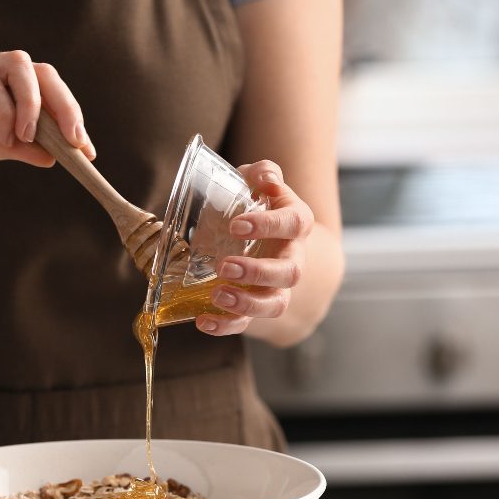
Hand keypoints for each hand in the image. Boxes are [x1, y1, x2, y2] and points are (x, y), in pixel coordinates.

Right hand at [0, 50, 93, 188]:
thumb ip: (23, 149)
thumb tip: (58, 157)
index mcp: (0, 85)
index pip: (46, 86)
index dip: (71, 115)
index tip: (86, 150)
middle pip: (39, 69)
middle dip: (64, 105)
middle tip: (74, 141)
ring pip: (17, 66)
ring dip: (34, 103)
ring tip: (31, 137)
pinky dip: (5, 112)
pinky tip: (6, 138)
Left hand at [196, 160, 312, 335]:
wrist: (263, 239)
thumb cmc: (256, 204)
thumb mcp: (255, 182)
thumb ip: (261, 173)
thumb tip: (266, 176)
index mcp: (295, 223)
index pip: (294, 223)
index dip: (269, 226)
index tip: (237, 225)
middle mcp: (292, 258)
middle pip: (290, 272)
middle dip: (258, 272)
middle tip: (224, 266)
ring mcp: (276, 287)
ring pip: (275, 304)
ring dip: (247, 303)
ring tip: (218, 295)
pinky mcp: (255, 307)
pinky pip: (247, 323)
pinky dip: (226, 325)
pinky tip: (204, 321)